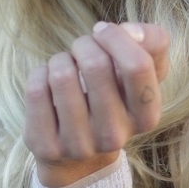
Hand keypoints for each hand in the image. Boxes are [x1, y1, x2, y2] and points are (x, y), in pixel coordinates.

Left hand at [24, 21, 168, 187]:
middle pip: (95, 64)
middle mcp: (115, 136)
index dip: (117, 37)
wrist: (81, 156)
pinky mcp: (47, 147)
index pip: (137, 66)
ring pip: (62, 75)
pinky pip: (36, 91)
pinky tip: (48, 84)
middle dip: (84, 44)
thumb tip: (131, 30)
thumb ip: (151, 41)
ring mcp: (79, 145)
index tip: (103, 31)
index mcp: (146, 117)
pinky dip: (40, 74)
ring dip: (60, 59)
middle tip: (82, 50)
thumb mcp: (141, 70)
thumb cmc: (114, 96)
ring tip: (66, 68)